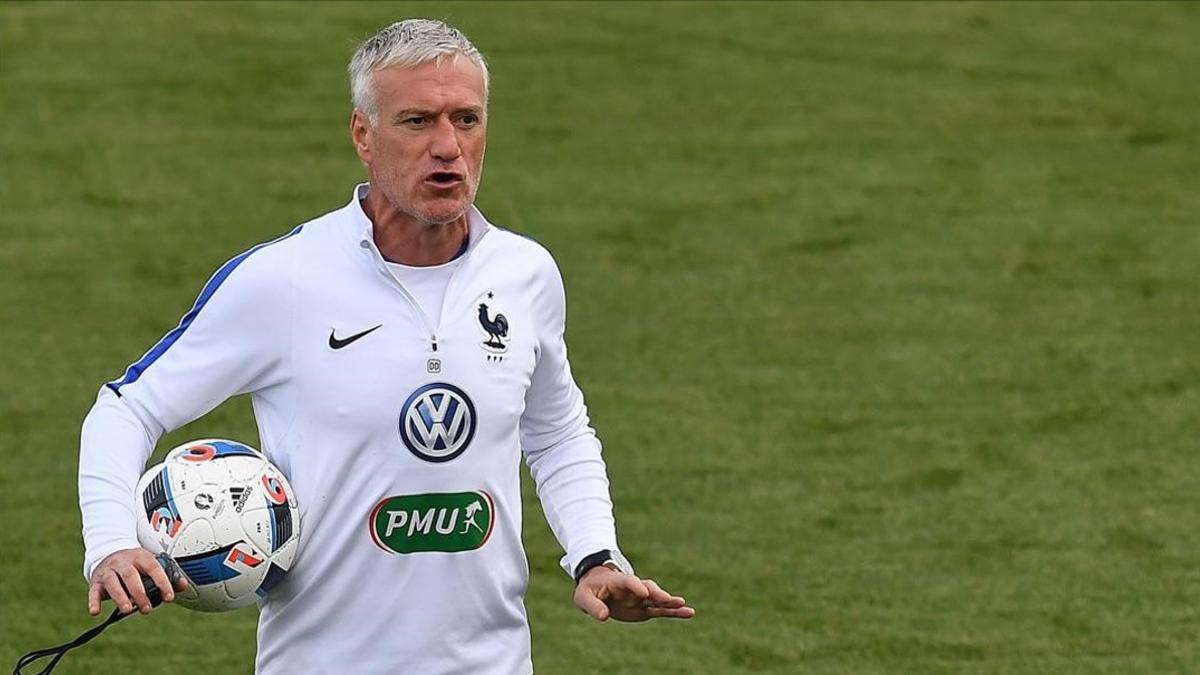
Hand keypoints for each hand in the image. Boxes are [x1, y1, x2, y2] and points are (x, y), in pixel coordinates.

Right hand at [87, 548, 186, 615]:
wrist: (110, 553)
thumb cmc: (136, 565)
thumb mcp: (151, 565)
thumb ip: (168, 576)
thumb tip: (183, 585)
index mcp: (141, 556)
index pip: (153, 568)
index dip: (162, 582)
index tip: (169, 597)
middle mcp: (123, 562)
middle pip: (130, 575)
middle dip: (139, 592)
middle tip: (147, 609)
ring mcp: (108, 571)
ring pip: (112, 582)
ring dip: (120, 596)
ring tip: (128, 609)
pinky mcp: (96, 581)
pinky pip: (93, 591)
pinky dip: (93, 601)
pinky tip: (95, 612)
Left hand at [574, 566, 694, 621]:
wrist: (597, 589)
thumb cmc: (589, 590)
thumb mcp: (583, 597)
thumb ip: (593, 606)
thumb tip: (604, 617)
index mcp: (618, 581)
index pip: (628, 581)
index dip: (636, 586)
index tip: (643, 592)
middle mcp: (633, 588)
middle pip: (647, 588)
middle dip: (656, 593)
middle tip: (666, 598)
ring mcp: (641, 598)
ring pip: (657, 599)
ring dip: (669, 601)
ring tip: (683, 605)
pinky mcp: (645, 608)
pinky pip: (661, 610)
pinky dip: (674, 612)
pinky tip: (688, 613)